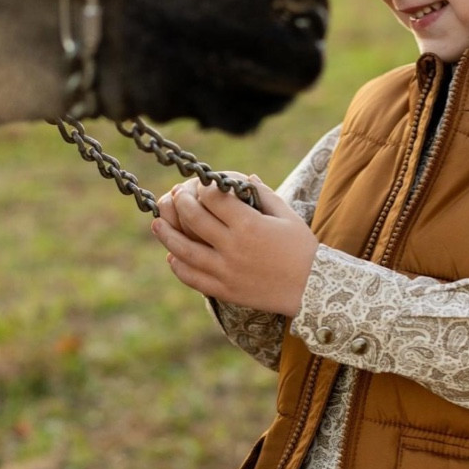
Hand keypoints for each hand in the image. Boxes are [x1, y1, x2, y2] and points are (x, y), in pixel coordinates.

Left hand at [150, 176, 317, 315]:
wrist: (312, 288)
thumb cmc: (302, 249)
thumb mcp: (287, 216)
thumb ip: (263, 194)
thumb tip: (245, 178)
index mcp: (248, 224)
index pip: (212, 198)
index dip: (202, 187)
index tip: (200, 185)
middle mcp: (232, 246)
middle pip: (193, 219)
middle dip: (180, 203)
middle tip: (175, 196)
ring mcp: (226, 270)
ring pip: (184, 250)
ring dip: (166, 234)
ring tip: (156, 223)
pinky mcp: (225, 290)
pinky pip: (193, 278)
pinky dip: (179, 267)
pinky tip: (172, 257)